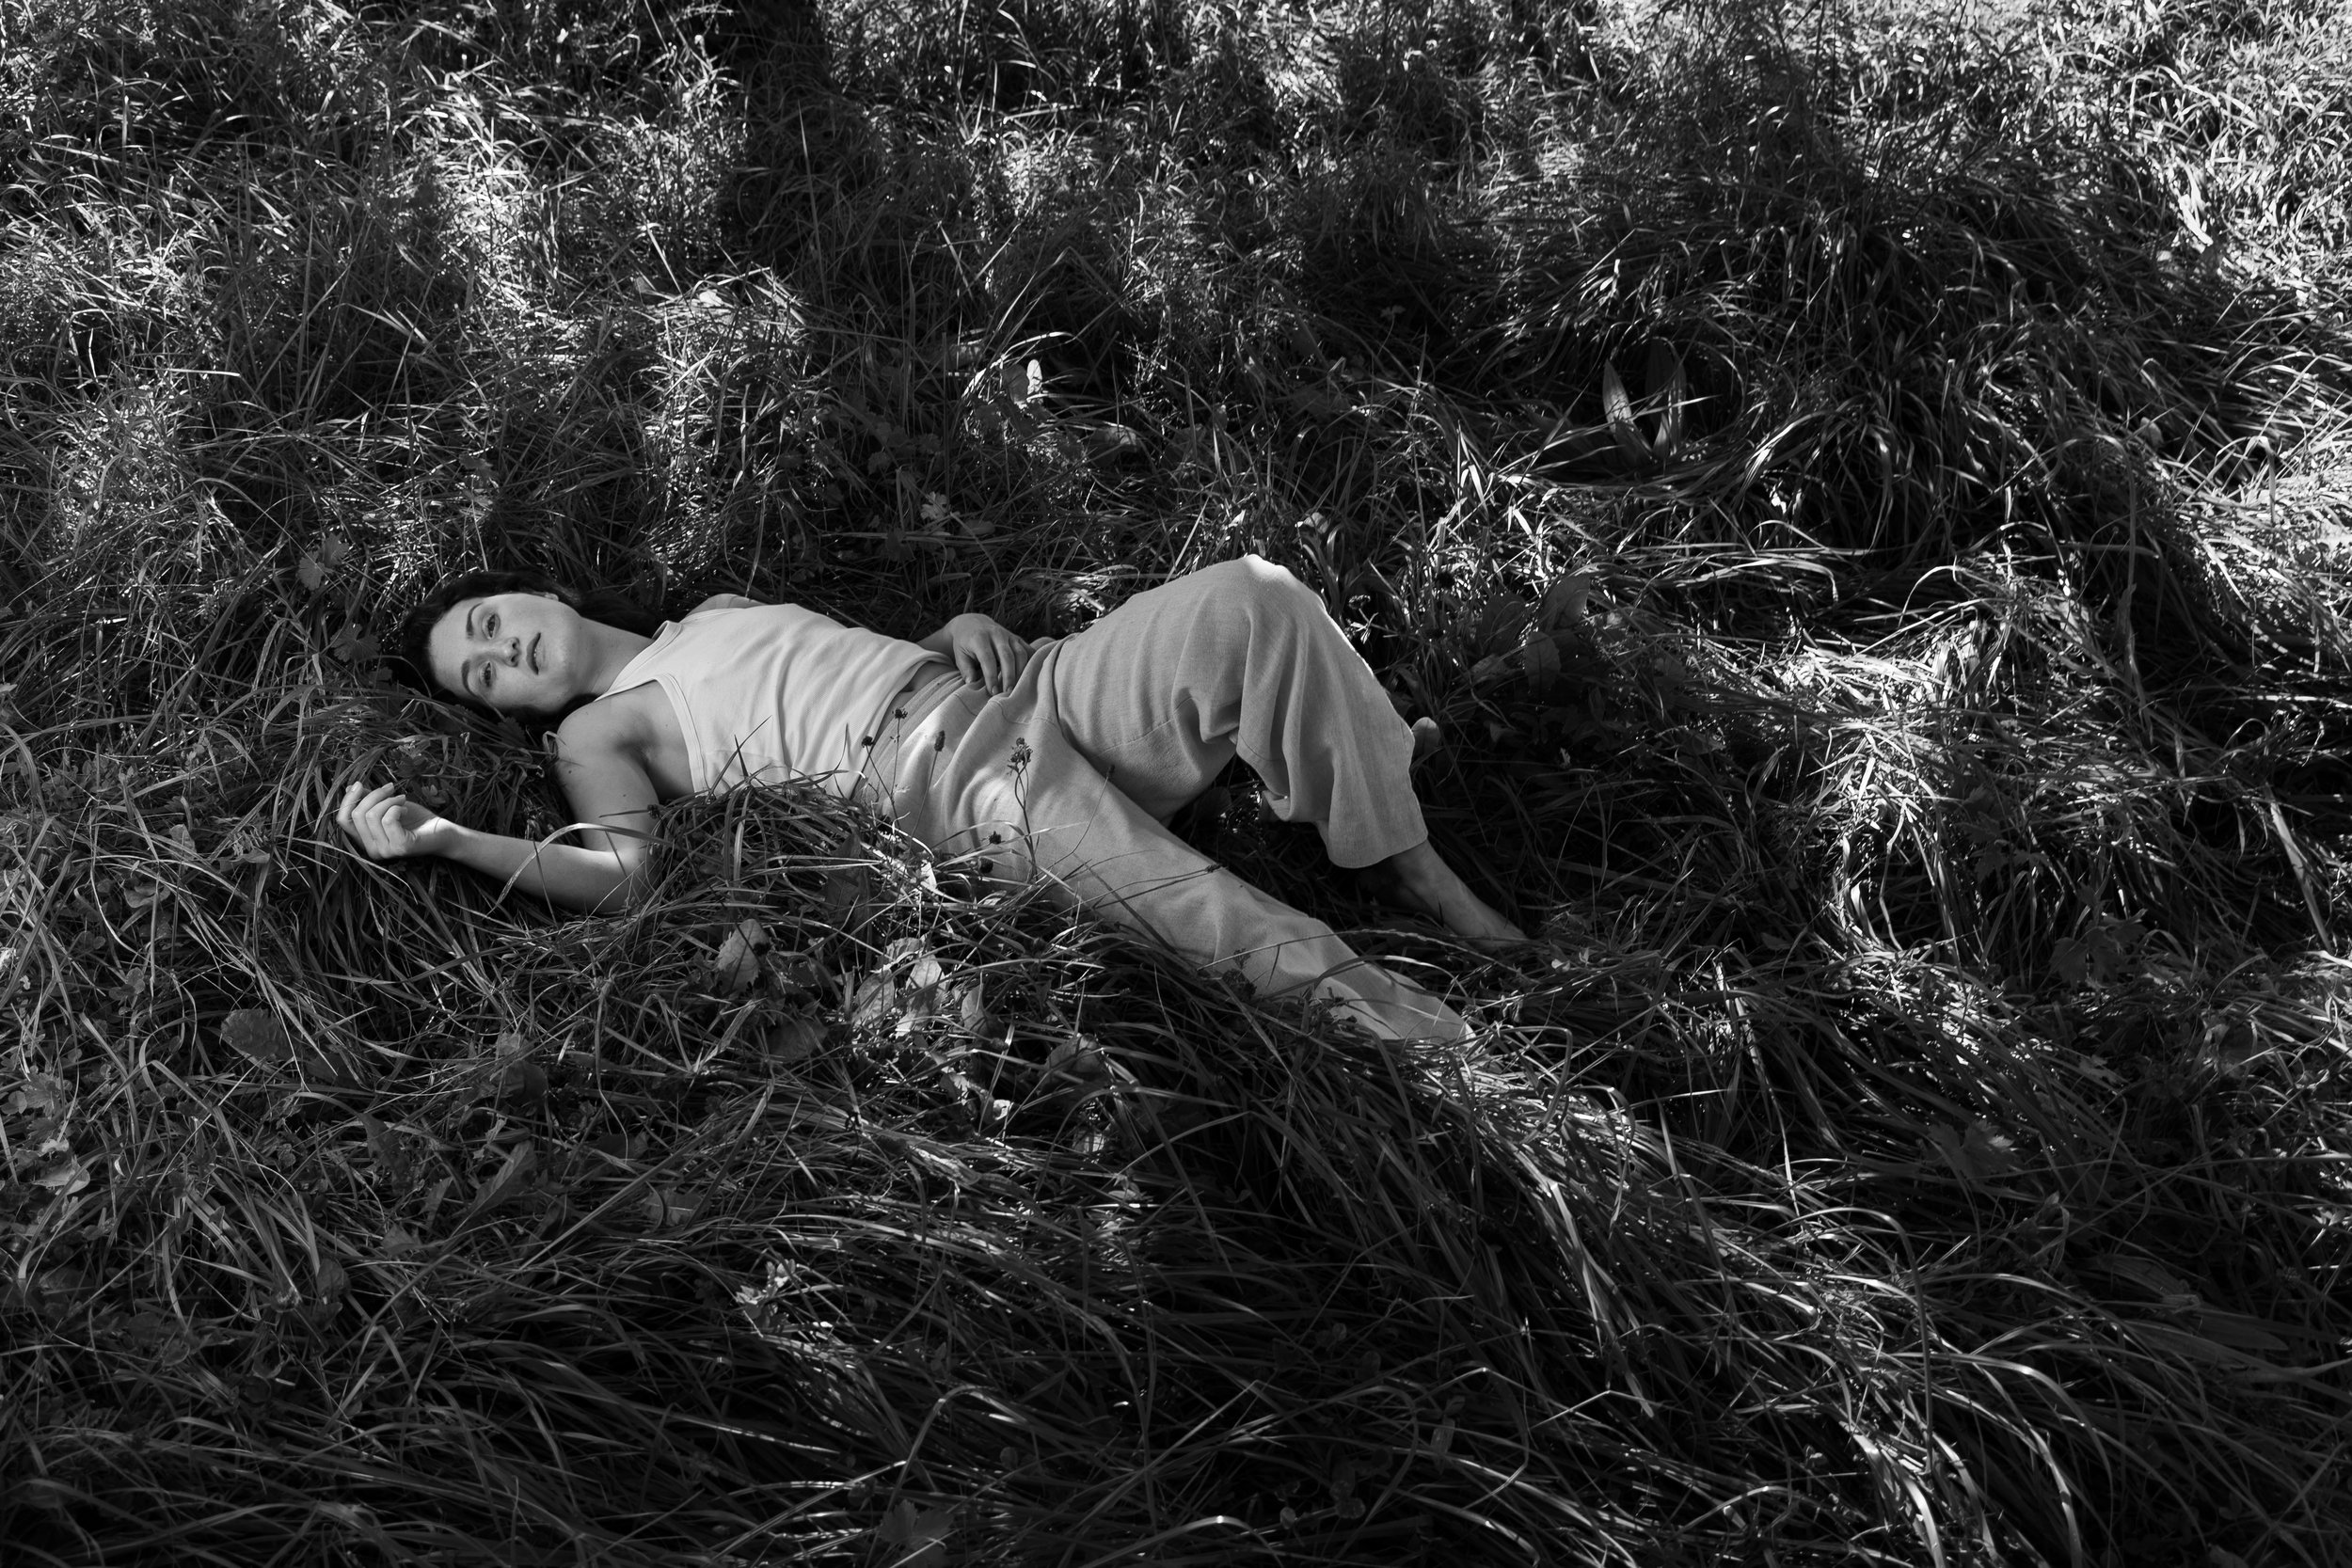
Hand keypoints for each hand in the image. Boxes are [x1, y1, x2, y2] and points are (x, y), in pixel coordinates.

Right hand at [336, 780, 455, 860]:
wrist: (442, 831)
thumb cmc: (414, 819)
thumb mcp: (387, 805)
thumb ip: (369, 800)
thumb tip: (350, 788)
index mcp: (365, 841)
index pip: (343, 821)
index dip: (347, 800)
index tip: (360, 784)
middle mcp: (371, 850)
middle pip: (357, 814)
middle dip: (374, 795)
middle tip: (392, 789)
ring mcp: (385, 851)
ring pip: (372, 815)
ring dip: (389, 800)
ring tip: (402, 800)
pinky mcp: (400, 847)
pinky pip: (388, 819)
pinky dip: (397, 807)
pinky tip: (406, 809)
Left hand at [943, 613, 1031, 695]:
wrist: (973, 623)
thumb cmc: (965, 643)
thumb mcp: (959, 654)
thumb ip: (965, 669)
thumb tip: (971, 683)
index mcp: (979, 638)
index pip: (988, 658)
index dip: (991, 676)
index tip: (992, 691)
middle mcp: (996, 634)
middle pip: (1007, 656)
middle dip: (1009, 676)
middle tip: (1007, 692)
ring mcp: (1009, 635)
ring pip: (1021, 653)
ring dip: (1021, 672)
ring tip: (1017, 687)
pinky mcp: (1017, 638)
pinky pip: (1028, 649)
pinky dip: (1031, 662)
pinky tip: (1028, 676)